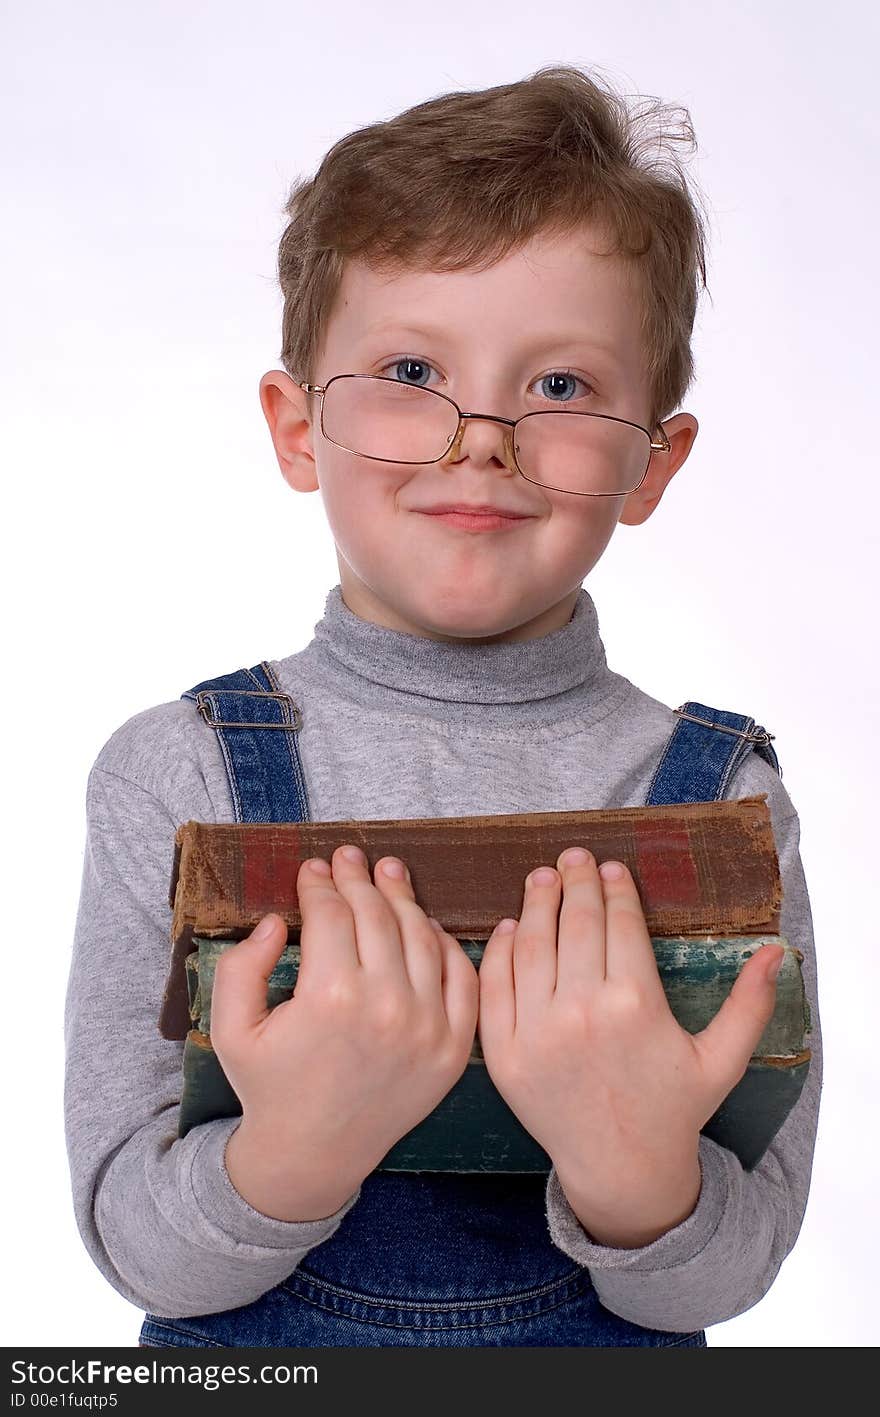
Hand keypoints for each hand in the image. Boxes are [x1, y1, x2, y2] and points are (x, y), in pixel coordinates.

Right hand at [212, 845, 478, 1215]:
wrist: (315, 1154)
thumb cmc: (268, 1087)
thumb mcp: (231, 1028)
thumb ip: (241, 967)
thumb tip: (277, 920)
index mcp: (329, 997)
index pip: (331, 914)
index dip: (320, 884)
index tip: (314, 867)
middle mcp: (386, 1006)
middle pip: (377, 916)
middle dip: (359, 879)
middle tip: (350, 856)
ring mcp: (428, 1027)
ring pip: (421, 936)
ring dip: (404, 898)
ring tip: (389, 873)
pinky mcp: (453, 1047)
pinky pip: (461, 977)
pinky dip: (446, 943)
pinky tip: (426, 924)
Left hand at [476, 847, 784, 1245]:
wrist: (620, 1168)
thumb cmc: (673, 1109)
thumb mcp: (721, 1060)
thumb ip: (750, 1004)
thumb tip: (775, 952)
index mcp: (636, 1006)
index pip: (620, 926)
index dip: (616, 890)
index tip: (612, 867)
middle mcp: (582, 1014)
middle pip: (575, 926)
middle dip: (575, 883)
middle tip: (572, 857)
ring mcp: (536, 1033)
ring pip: (531, 946)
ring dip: (535, 905)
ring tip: (541, 878)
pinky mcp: (504, 1053)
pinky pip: (495, 986)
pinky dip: (498, 950)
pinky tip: (509, 926)